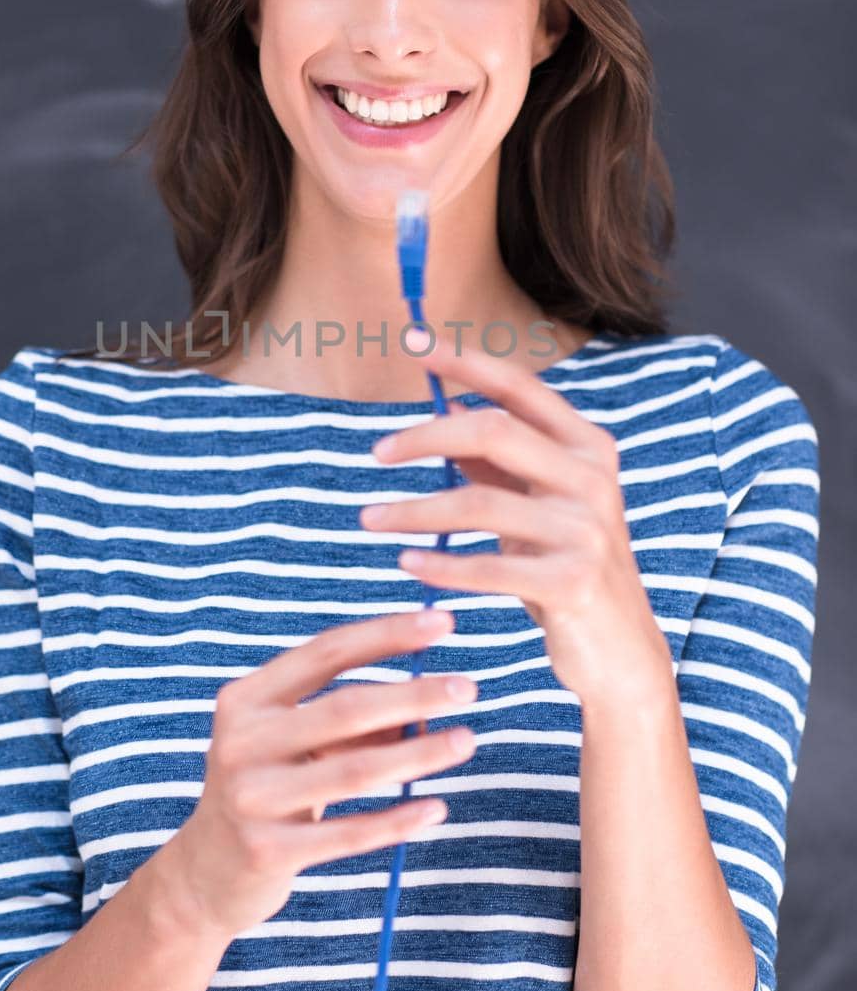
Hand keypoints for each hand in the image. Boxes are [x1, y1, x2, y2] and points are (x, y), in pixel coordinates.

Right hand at [159, 607, 478, 940]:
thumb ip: (349, 719)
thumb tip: (427, 701)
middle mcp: (241, 740)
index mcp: (246, 698)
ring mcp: (251, 797)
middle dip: (415, 694)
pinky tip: (436, 808)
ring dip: (419, 754)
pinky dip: (398, 820)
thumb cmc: (266, 787)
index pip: (326, 653)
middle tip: (468, 688)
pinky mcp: (267, 850)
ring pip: (355, 769)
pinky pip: (349, 833)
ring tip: (466, 741)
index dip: (387, 635)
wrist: (206, 872)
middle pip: (346, 707)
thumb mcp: (291, 742)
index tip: (442, 623)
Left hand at [363, 332, 674, 707]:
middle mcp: (593, 478)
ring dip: (413, 510)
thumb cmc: (569, 566)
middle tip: (376, 451)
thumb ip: (501, 459)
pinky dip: (441, 564)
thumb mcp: (542, 503)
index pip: (519, 387)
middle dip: (425, 436)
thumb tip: (444, 407)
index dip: (464, 360)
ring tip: (369, 519)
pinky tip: (408, 563)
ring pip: (478, 502)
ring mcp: (586, 529)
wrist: (621, 650)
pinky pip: (488, 566)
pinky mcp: (572, 581)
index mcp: (588, 446)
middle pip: (493, 431)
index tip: (412, 340)